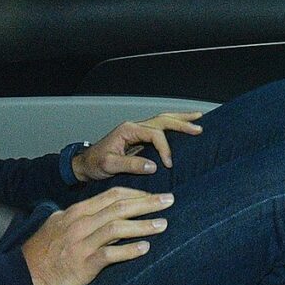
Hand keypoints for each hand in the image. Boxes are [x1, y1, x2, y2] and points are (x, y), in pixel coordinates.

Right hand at [21, 187, 173, 284]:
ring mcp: (82, 243)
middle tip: (169, 200)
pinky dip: (129, 250)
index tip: (153, 194)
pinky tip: (145, 248)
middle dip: (147, 202)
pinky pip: (110, 255)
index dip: (135, 193)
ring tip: (163, 224)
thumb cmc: (42, 249)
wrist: (24, 274)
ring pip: (117, 228)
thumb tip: (96, 211)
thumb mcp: (58, 224)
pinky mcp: (84, 264)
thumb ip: (77, 216)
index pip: (111, 195)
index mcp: (77, 211)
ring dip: (143, 225)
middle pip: (119, 207)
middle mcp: (81, 223)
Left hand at [72, 111, 202, 181]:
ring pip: (162, 121)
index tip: (169, 165)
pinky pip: (160, 129)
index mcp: (128, 130)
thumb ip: (131, 165)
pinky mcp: (139, 139)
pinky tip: (183, 128)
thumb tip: (154, 166)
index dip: (164, 149)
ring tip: (198, 118)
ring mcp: (137, 131)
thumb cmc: (94, 164)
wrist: (85, 164)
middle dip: (182, 123)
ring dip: (180, 119)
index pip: (154, 134)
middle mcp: (134, 127)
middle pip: (162, 120)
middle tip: (199, 127)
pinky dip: (174, 126)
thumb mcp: (109, 165)